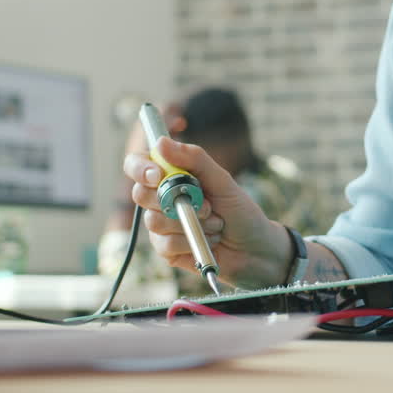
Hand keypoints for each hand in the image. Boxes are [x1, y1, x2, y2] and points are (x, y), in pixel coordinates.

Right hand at [122, 136, 291, 288]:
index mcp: (173, 176)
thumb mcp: (222, 180)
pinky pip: (164, 245)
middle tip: (207, 204)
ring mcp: (163, 225)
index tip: (158, 175)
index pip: (137, 164)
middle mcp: (163, 199)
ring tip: (214, 223)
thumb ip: (194, 159)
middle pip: (140, 194)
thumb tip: (161, 142)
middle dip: (174, 200)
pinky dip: (190, 242)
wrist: (255, 249)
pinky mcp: (167, 250)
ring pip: (154, 221)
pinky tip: (208, 241)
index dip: (140, 168)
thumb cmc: (240, 211)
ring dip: (191, 223)